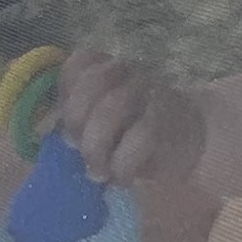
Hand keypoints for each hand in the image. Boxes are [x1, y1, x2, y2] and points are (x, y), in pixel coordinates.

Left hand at [56, 50, 203, 191]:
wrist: (190, 140)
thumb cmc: (134, 131)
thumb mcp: (102, 121)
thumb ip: (79, 119)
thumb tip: (52, 135)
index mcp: (108, 66)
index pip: (79, 63)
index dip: (66, 94)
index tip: (67, 125)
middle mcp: (129, 71)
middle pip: (92, 83)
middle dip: (77, 121)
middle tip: (77, 149)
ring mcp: (150, 92)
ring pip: (112, 109)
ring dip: (96, 148)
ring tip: (98, 172)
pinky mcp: (167, 119)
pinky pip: (139, 138)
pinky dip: (122, 164)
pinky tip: (122, 177)